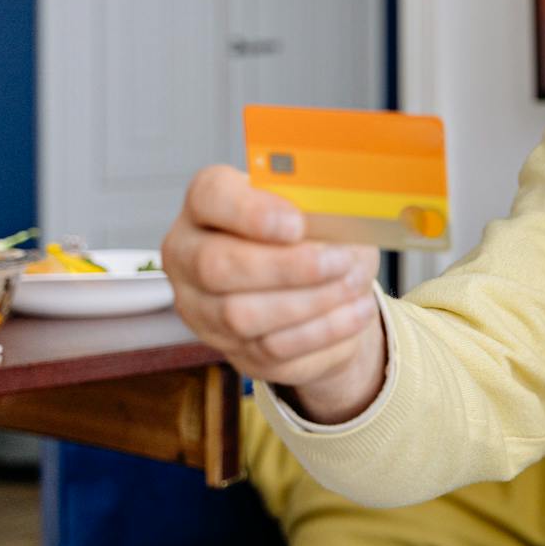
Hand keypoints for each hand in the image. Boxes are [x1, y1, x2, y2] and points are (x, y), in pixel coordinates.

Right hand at [161, 165, 386, 423]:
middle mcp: (189, 254)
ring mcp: (201, 308)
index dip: (251, 212)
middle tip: (339, 262)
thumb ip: (321, 209)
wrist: (320, 284)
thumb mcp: (324, 209)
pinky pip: (271, 349)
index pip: (210, 196)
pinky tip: (355, 311)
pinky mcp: (231, 349)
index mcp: (207, 202)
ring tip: (353, 285)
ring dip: (309, 302)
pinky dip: (322, 330)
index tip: (296, 224)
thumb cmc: (314, 231)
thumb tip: (341, 224)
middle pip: (216, 266)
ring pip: (241, 315)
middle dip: (286, 267)